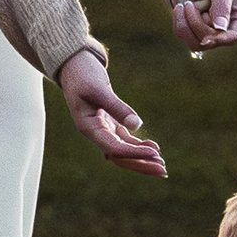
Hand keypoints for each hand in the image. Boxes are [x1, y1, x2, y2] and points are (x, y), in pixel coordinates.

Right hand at [56, 48, 166, 173]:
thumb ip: (117, 106)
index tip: (154, 152)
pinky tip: (153, 147)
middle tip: (162, 170)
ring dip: (141, 157)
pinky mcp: (109, 123)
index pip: (113, 148)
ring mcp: (102, 130)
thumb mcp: (99, 88)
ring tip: (161, 163)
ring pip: (123, 151)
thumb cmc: (82, 75)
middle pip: (119, 157)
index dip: (134, 153)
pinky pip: (125, 140)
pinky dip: (138, 145)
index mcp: (88, 128)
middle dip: (140, 164)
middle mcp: (95, 133)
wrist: (74, 66)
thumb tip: (136, 124)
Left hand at [166, 0, 236, 49]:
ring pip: (195, 43)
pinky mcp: (190, 29)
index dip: (220, 39)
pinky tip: (180, 6)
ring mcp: (206, 30)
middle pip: (211, 41)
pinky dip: (178, 20)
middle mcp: (224, 28)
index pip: (233, 37)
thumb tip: (220, 29)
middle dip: (197, 24)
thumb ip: (222, 6)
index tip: (207, 36)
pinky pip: (183, 35)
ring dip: (186, 23)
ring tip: (185, 4)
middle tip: (189, 5)